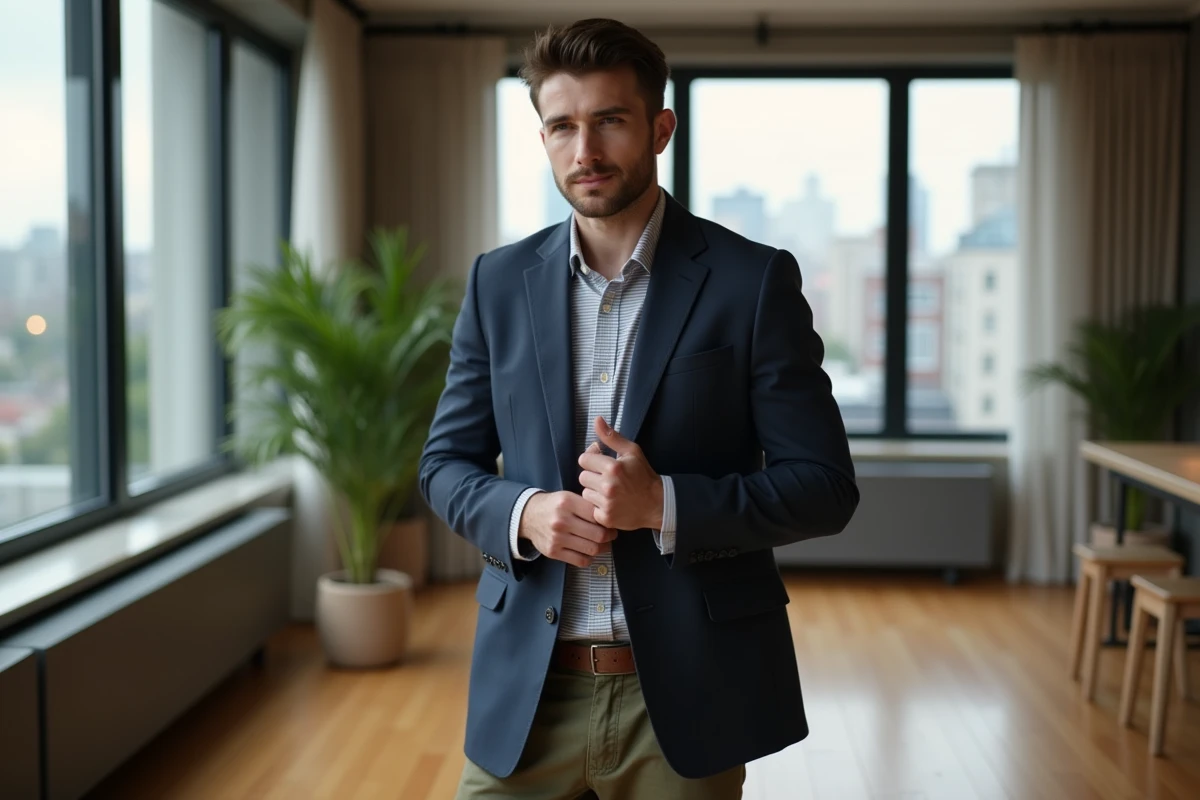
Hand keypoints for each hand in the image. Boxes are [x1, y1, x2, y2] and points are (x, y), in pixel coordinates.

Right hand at [518, 491, 617, 567]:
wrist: (528, 515)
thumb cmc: (553, 506)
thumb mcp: (568, 497)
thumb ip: (587, 505)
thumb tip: (611, 517)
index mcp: (567, 503)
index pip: (598, 515)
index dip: (608, 520)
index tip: (611, 522)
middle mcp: (561, 520)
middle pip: (598, 534)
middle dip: (609, 536)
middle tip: (611, 534)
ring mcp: (556, 538)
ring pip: (592, 549)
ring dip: (602, 548)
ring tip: (602, 543)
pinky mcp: (553, 552)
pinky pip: (580, 560)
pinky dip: (589, 558)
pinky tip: (588, 551)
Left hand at [578, 416, 663, 530]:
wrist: (657, 504)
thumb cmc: (643, 475)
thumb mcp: (632, 452)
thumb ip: (611, 437)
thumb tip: (597, 419)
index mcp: (613, 467)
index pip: (584, 459)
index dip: (592, 461)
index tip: (601, 465)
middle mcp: (608, 485)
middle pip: (583, 477)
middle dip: (593, 477)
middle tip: (607, 479)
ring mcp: (607, 503)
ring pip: (585, 493)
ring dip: (594, 492)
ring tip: (610, 492)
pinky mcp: (606, 517)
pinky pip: (591, 508)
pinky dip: (598, 507)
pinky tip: (611, 503)